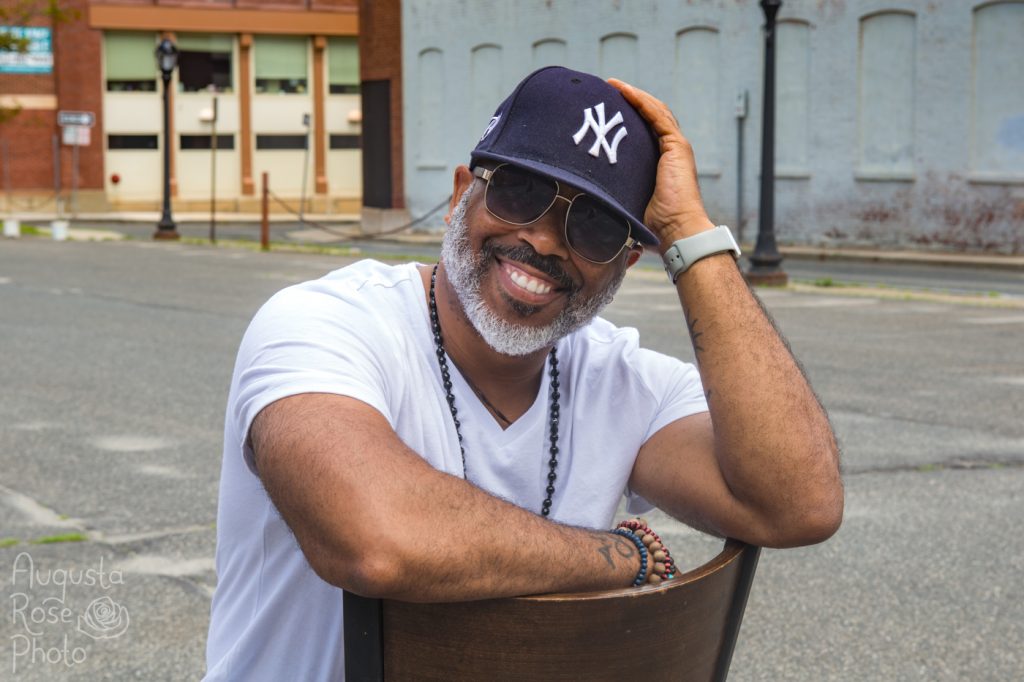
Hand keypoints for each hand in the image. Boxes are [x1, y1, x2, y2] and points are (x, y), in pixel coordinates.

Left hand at [608, 78, 714, 249]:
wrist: (677, 230)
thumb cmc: (654, 226)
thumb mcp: (629, 203)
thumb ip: (617, 194)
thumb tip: (588, 201)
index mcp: (661, 163)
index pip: (646, 131)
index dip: (629, 116)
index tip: (606, 110)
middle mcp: (671, 152)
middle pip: (651, 116)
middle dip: (630, 101)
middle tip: (607, 91)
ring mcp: (676, 147)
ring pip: (655, 111)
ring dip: (634, 95)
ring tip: (613, 85)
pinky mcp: (676, 146)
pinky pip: (658, 115)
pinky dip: (641, 101)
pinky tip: (625, 91)